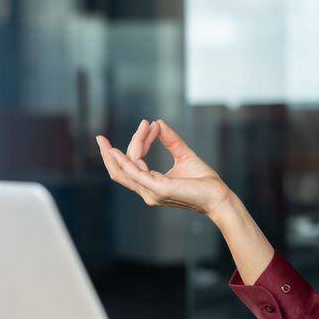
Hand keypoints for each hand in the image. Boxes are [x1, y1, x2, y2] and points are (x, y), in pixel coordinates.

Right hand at [95, 119, 237, 220]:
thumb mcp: (185, 155)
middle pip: (120, 172)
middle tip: (99, 138)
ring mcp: (152, 192)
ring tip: (124, 134)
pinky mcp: (159, 190)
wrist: (219, 196)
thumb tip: (158, 123)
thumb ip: (171, 140)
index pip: (133, 165)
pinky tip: (117, 152)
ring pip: (126, 170)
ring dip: (125, 149)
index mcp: (152, 185)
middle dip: (108, 155)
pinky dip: (125, 162)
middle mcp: (148, 191)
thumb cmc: (203, 181)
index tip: (147, 124)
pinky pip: (136, 175)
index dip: (136, 143)